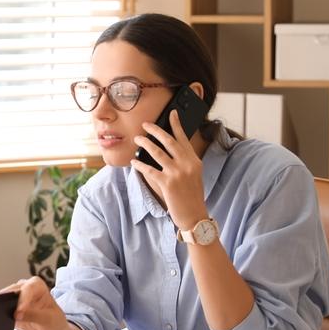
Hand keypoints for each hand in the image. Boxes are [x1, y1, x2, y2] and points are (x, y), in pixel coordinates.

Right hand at [0, 277, 70, 329]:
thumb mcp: (48, 319)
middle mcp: (24, 289)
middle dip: (7, 301)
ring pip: (3, 300)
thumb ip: (34, 315)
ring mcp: (15, 299)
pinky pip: (0, 311)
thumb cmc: (53, 321)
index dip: (22, 300)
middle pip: (11, 292)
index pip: (27, 289)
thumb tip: (18, 314)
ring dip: (0, 308)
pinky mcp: (9, 309)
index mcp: (37, 285)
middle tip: (4, 312)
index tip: (18, 312)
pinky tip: (0, 320)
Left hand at [130, 109, 207, 229]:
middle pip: (169, 141)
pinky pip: (149, 170)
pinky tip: (134, 161)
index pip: (184, 138)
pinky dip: (140, 164)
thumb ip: (184, 162)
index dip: (177, 124)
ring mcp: (177, 173)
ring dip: (145, 143)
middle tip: (145, 124)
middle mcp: (187, 164)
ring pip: (157, 152)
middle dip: (155, 130)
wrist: (194, 216)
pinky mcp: (167, 183)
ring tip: (137, 139)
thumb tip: (167, 151)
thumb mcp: (194, 175)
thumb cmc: (192, 196)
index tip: (171, 113)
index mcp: (194, 161)